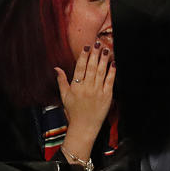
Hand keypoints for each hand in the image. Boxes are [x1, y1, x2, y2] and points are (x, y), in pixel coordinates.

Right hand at [54, 41, 115, 159]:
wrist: (84, 127)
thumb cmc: (73, 112)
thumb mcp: (64, 96)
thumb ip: (61, 81)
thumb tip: (56, 68)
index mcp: (76, 87)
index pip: (80, 67)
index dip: (83, 56)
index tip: (86, 47)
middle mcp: (87, 88)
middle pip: (91, 67)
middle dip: (95, 54)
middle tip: (97, 43)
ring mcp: (97, 92)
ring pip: (101, 72)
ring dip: (103, 60)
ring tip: (106, 49)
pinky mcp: (107, 97)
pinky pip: (110, 82)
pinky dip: (112, 72)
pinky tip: (113, 63)